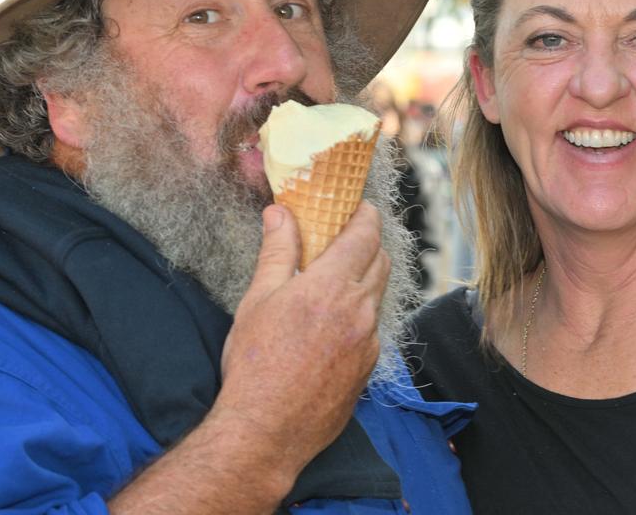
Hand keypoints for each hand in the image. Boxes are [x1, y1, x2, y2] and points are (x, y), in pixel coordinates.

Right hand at [216, 203, 389, 470]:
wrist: (266, 429)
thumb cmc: (255, 363)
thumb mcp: (258, 299)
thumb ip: (278, 252)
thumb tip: (280, 213)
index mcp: (331, 287)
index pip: (365, 236)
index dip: (366, 216)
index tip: (360, 206)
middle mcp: (359, 311)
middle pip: (380, 261)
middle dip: (369, 243)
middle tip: (347, 238)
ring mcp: (368, 341)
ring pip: (378, 295)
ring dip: (365, 279)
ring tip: (336, 280)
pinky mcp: (368, 366)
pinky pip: (372, 328)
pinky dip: (360, 314)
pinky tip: (333, 322)